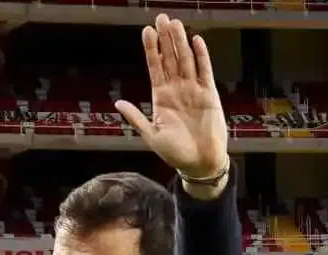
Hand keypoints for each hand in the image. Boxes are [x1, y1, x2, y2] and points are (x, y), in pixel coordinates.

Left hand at [114, 14, 228, 178]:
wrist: (199, 163)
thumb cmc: (174, 152)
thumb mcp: (150, 135)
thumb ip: (136, 117)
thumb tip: (118, 101)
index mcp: (160, 97)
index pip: (154, 67)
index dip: (151, 50)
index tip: (146, 31)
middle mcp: (176, 89)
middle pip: (170, 58)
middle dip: (165, 38)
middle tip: (161, 17)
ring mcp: (193, 90)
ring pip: (186, 60)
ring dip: (180, 42)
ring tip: (175, 23)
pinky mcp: (209, 94)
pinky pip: (205, 71)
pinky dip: (201, 56)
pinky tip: (196, 41)